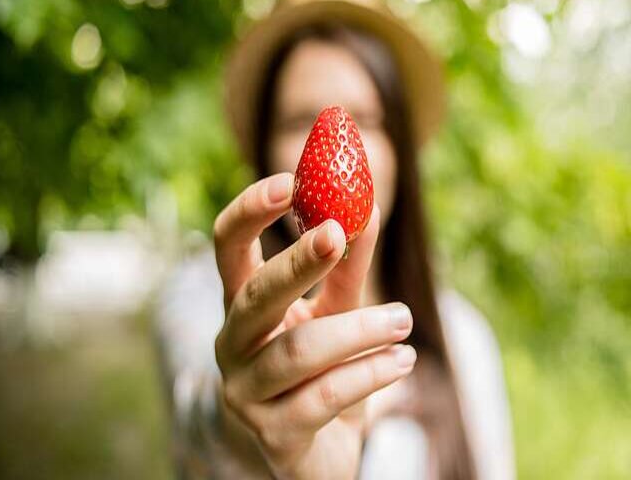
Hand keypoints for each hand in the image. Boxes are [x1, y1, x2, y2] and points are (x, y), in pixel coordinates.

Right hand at [213, 172, 415, 479]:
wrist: (312, 449)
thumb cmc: (320, 368)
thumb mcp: (334, 311)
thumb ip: (347, 267)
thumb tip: (368, 205)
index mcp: (241, 303)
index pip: (227, 246)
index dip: (249, 211)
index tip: (290, 180)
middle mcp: (232, 343)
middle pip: (255, 295)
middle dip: (298, 261)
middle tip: (340, 233)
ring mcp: (245, 392)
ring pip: (298, 350)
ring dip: (358, 329)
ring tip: (403, 319)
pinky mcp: (274, 433)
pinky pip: (324, 396)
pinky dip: (370, 373)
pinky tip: (403, 361)